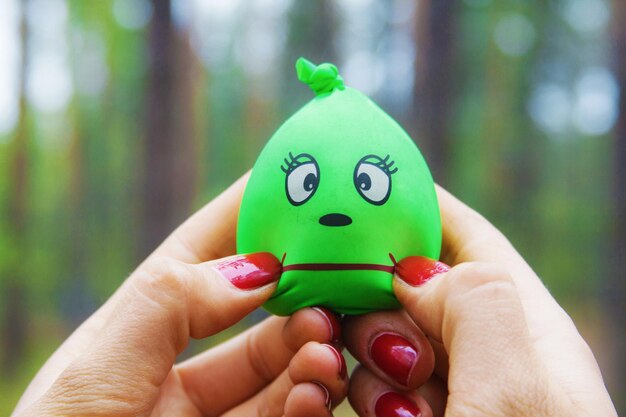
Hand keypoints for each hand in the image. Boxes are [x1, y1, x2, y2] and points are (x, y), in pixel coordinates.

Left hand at [13, 175, 347, 416]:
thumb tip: (257, 266)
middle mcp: (176, 371)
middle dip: (296, 294)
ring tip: (326, 341)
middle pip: (253, 316)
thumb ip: (172, 305)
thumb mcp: (98, 368)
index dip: (244, 216)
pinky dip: (310, 401)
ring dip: (311, 350)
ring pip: (279, 370)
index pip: (200, 257)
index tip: (293, 180)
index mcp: (137, 333)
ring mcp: (208, 416)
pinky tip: (318, 390)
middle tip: (331, 282)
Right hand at [344, 186, 616, 416]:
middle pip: (418, 287)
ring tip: (393, 401)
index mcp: (529, 329)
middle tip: (372, 327)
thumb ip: (473, 307)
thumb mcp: (514, 389)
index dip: (428, 205)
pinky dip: (366, 392)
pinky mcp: (424, 416)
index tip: (375, 182)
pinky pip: (378, 386)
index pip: (474, 240)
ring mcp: (457, 391)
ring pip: (388, 338)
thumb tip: (415, 273)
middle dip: (381, 297)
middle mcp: (490, 354)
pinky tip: (386, 415)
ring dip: (370, 356)